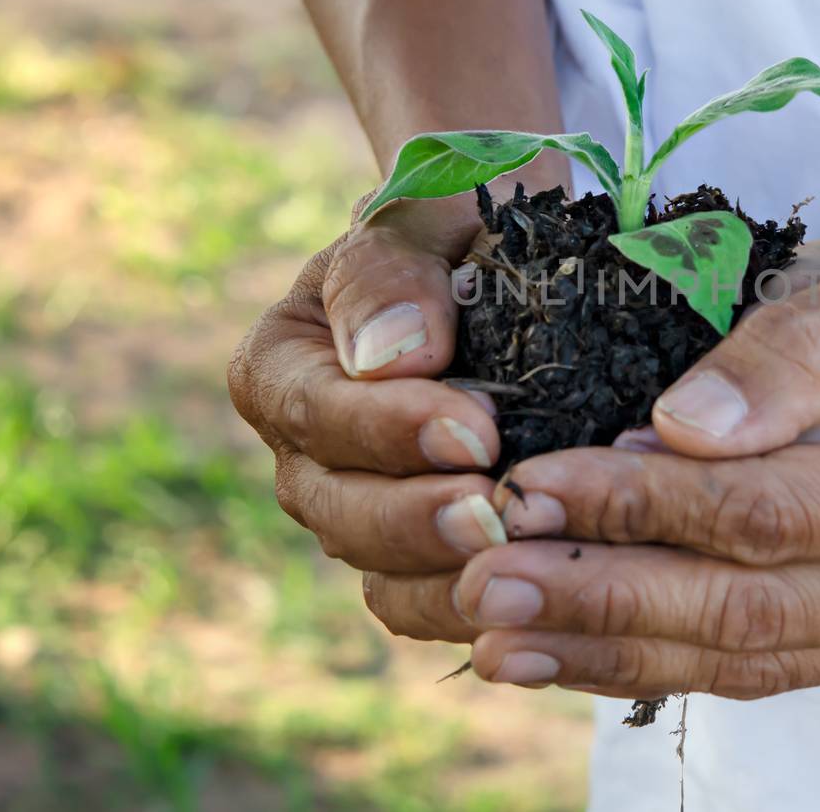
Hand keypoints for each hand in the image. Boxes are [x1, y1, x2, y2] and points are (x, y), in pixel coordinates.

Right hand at [227, 189, 530, 647]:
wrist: (508, 255)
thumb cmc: (459, 222)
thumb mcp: (426, 212)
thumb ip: (393, 272)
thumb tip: (390, 357)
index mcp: (283, 362)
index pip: (315, 412)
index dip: (389, 430)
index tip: (475, 430)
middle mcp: (305, 450)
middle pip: (338, 508)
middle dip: (419, 518)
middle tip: (501, 514)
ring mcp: (357, 509)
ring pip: (379, 570)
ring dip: (450, 573)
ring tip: (523, 557)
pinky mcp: (416, 554)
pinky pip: (425, 603)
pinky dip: (473, 607)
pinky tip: (535, 593)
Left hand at [418, 223, 819, 695]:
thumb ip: (803, 350)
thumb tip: (676, 425)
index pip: (765, 519)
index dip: (636, 509)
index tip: (527, 485)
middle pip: (750, 618)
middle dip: (603, 600)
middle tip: (481, 586)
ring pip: (759, 663)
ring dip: (623, 650)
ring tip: (507, 641)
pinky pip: (789, 663)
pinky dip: (685, 657)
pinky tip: (600, 646)